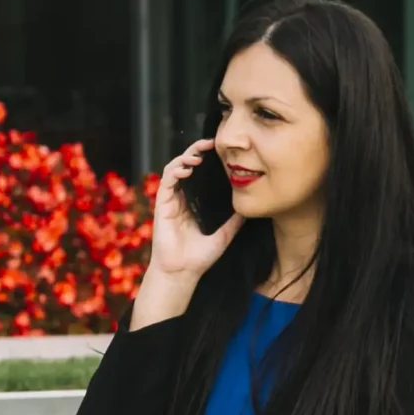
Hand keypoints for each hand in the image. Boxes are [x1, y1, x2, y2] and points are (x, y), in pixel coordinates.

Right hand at [131, 140, 243, 327]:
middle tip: (212, 142)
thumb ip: (235, 221)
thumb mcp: (225, 235)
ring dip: (186, 158)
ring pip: (175, 168)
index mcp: (195, 202)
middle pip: (187, 165)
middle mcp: (182, 197)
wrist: (183, 272)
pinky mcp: (162, 203)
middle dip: (197, 151)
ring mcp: (171, 199)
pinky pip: (167, 181)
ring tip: (199, 154)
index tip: (222, 150)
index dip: (208, 159)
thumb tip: (251, 208)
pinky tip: (187, 169)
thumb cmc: (200, 257)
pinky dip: (175, 171)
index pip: (201, 174)